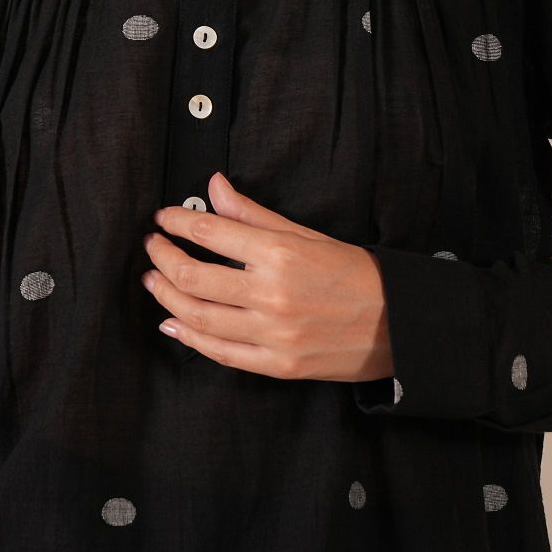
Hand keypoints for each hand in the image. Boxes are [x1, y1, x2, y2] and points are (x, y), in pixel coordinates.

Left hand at [139, 170, 392, 382]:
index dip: (177, 223)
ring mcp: (272, 335)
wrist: (398, 324)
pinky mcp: (277, 366)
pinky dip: (189, 338)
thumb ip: (252, 213)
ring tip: (155, 280)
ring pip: (197, 317)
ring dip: (166, 296)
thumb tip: (214, 185)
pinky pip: (219, 353)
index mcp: (280, 254)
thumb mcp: (305, 234)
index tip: (163, 218)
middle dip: (163, 258)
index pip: (209, 233)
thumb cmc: (354, 273)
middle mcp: (271, 295)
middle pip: (193, 277)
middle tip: (153, 246)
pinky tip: (173, 323)